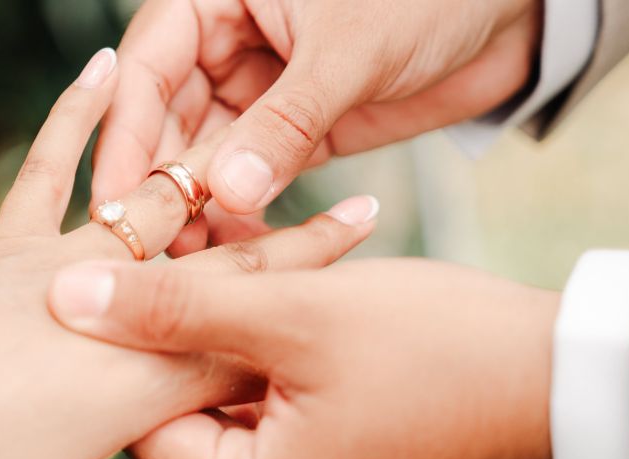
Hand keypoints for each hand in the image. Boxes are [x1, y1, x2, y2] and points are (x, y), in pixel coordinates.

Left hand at [0, 49, 377, 458]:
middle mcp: (126, 309)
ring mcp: (65, 267)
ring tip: (266, 153)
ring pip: (162, 217)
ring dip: (219, 187)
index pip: (258, 343)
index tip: (373, 280)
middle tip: (356, 210)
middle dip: (294, 245)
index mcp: (155, 377)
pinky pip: (48, 172)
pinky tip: (103, 64)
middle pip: (228, 271)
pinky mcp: (7, 250)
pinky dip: (75, 117)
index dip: (318, 313)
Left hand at [47, 257, 558, 458]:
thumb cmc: (443, 347)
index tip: (171, 299)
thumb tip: (69, 300)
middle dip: (209, 365)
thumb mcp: (297, 311)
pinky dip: (295, 408)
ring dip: (254, 381)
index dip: (155, 356)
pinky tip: (318, 356)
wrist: (574, 388)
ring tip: (282, 318)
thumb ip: (177, 306)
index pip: (153, 432)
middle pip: (203, 441)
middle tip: (233, 298)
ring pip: (251, 445)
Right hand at [93, 0, 539, 253]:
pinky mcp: (298, 132)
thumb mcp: (350, 49)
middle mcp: (229, 44)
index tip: (118, 199)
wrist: (511, 10)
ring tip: (196, 263)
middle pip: (168, 121)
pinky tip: (242, 254)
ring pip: (208, 158)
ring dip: (200, 208)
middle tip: (154, 248)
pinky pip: (255, 180)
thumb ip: (287, 121)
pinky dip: (245, 216)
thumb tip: (229, 191)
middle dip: (162, 184)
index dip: (128, 135)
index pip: (149, 68)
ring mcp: (262, 92)